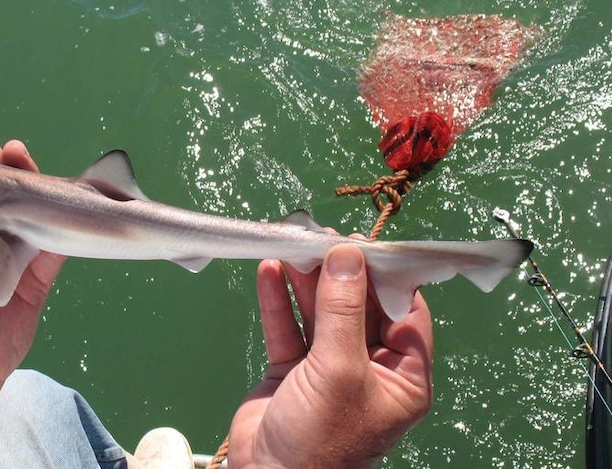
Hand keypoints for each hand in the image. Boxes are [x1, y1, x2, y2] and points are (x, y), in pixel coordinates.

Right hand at [229, 243, 432, 467]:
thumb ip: (343, 310)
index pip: (404, 313)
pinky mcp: (292, 371)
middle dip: (340, 274)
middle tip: (323, 237)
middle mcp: (369, 370)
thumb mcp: (340, 369)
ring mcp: (328, 370)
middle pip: (358, 308)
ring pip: (320, 314)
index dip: (387, 277)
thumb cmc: (320, 437)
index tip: (367, 243)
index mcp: (402, 378)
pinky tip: (270, 271)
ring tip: (294, 245)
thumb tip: (347, 255)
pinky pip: (288, 328)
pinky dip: (278, 301)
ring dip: (306, 282)